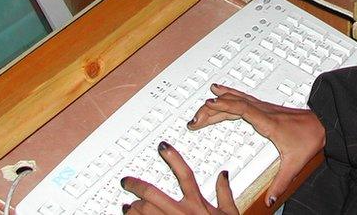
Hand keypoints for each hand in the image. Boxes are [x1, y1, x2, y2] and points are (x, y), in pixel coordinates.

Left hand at [121, 141, 237, 213]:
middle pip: (152, 193)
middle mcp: (182, 213)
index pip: (184, 175)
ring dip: (132, 206)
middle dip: (135, 185)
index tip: (163, 147)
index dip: (173, 158)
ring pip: (143, 210)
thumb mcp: (230, 214)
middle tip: (126, 181)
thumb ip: (225, 193)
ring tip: (127, 204)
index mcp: (198, 204)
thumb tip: (223, 175)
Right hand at [188, 83, 325, 206]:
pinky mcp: (265, 108)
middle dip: (213, 109)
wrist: (323, 124)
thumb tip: (270, 200)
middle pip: (234, 104)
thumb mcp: (294, 164)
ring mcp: (264, 108)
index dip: (224, 106)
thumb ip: (281, 183)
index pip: (242, 109)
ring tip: (204, 102)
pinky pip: (243, 98)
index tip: (207, 106)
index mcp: (268, 122)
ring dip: (220, 100)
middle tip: (195, 119)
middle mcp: (264, 111)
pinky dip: (230, 95)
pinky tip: (223, 92)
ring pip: (238, 99)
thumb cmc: (310, 138)